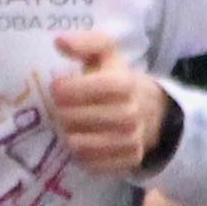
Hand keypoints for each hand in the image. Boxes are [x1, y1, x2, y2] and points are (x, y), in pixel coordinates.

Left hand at [41, 28, 174, 175]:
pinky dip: (81, 156)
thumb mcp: (106, 55)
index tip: (55, 87)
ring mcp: (132, 140)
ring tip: (67, 127)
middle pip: (84, 119)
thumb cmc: (117, 79)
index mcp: (126, 84)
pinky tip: (80, 142)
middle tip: (57, 110)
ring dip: (69, 135)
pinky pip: (94, 164)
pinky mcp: (129, 160)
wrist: (151, 111)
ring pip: (85, 145)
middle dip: (64, 114)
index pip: (97, 87)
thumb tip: (59, 41)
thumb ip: (85, 43)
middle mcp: (131, 114)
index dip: (71, 88)